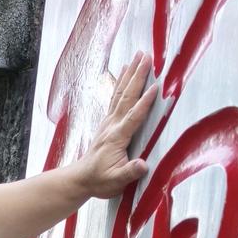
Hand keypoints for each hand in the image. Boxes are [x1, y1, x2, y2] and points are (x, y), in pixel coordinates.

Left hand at [76, 52, 158, 199]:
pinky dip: (121, 82)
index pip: (133, 116)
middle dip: (137, 76)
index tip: (156, 87)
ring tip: (138, 56)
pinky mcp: (108, 122)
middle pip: (127, 96)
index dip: (145, 102)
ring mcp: (109, 122)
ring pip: (121, 92)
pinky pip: (116, 97)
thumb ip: (129, 172)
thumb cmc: (100, 181)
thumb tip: (142, 165)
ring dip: (130, 73)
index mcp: (117, 137)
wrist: (81, 179)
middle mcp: (112, 125)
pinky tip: (124, 72)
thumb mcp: (116, 181)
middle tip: (146, 56)